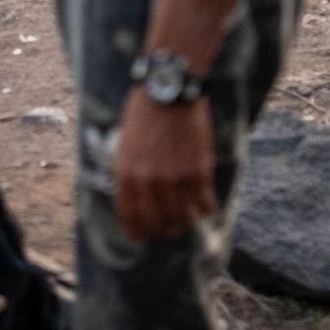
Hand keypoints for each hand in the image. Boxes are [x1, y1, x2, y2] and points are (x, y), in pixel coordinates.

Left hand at [112, 88, 216, 241]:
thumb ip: (128, 173)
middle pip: (157, 223)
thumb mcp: (124, 145)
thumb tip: (136, 200)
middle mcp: (148, 182)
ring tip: (188, 215)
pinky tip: (205, 203)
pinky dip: (205, 207)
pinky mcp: (197, 174)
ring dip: (185, 221)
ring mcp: (174, 180)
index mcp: (125, 174)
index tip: (143, 235)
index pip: (129, 217)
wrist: (169, 93)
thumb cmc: (144, 114)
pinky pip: (204, 205)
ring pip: (182, 219)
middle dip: (163, 230)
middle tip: (170, 228)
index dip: (137, 231)